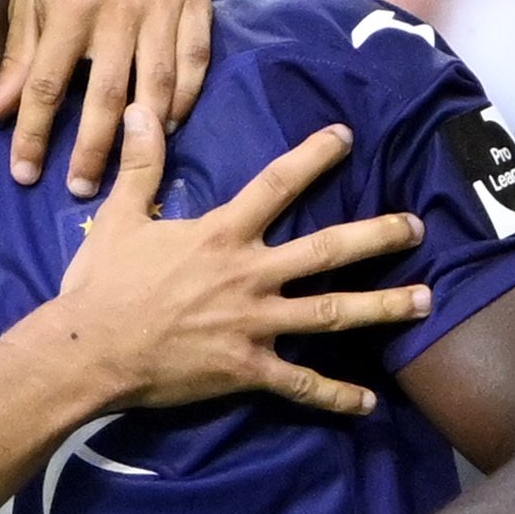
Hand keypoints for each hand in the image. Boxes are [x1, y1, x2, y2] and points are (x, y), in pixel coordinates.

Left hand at [0, 0, 212, 197]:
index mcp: (71, 7)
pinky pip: (195, 61)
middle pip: (106, 95)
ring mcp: (162, 6)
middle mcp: (119, 9)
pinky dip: (184, 98)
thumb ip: (18, 57)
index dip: (34, 133)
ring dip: (143, 134)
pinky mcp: (195, 3)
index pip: (47, 85)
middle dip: (92, 149)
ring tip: (131, 171)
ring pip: (156, 84)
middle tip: (80, 190)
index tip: (24, 173)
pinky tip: (170, 126)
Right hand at [51, 108, 428, 416]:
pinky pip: (302, 384)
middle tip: (418, 227)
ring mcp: (254, 324)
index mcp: (222, 235)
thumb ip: (140, 165)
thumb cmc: (103, 285)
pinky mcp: (248, 369)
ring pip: (331, 313)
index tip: (345, 138)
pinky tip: (368, 403)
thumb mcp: (120, 218)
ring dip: (382, 306)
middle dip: (378, 236)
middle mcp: (249, 275)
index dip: (313, 157)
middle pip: (327, 250)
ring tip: (425, 299)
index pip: (276, 184)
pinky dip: (336, 395)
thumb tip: (143, 111)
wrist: (89, 350)